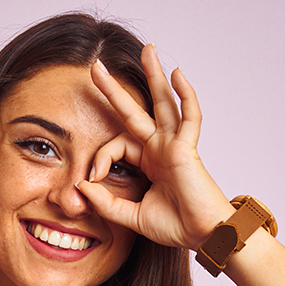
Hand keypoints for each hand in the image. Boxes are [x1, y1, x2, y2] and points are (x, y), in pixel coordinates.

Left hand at [77, 44, 234, 250]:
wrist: (203, 236)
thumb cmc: (175, 226)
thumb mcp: (131, 216)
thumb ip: (106, 203)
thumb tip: (81, 186)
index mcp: (148, 162)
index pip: (117, 146)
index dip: (100, 158)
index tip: (91, 179)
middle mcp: (161, 148)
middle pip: (135, 110)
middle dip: (115, 89)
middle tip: (96, 65)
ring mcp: (175, 145)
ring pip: (163, 103)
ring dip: (154, 75)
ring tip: (148, 49)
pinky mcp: (188, 149)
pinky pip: (189, 116)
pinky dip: (185, 95)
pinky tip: (176, 73)